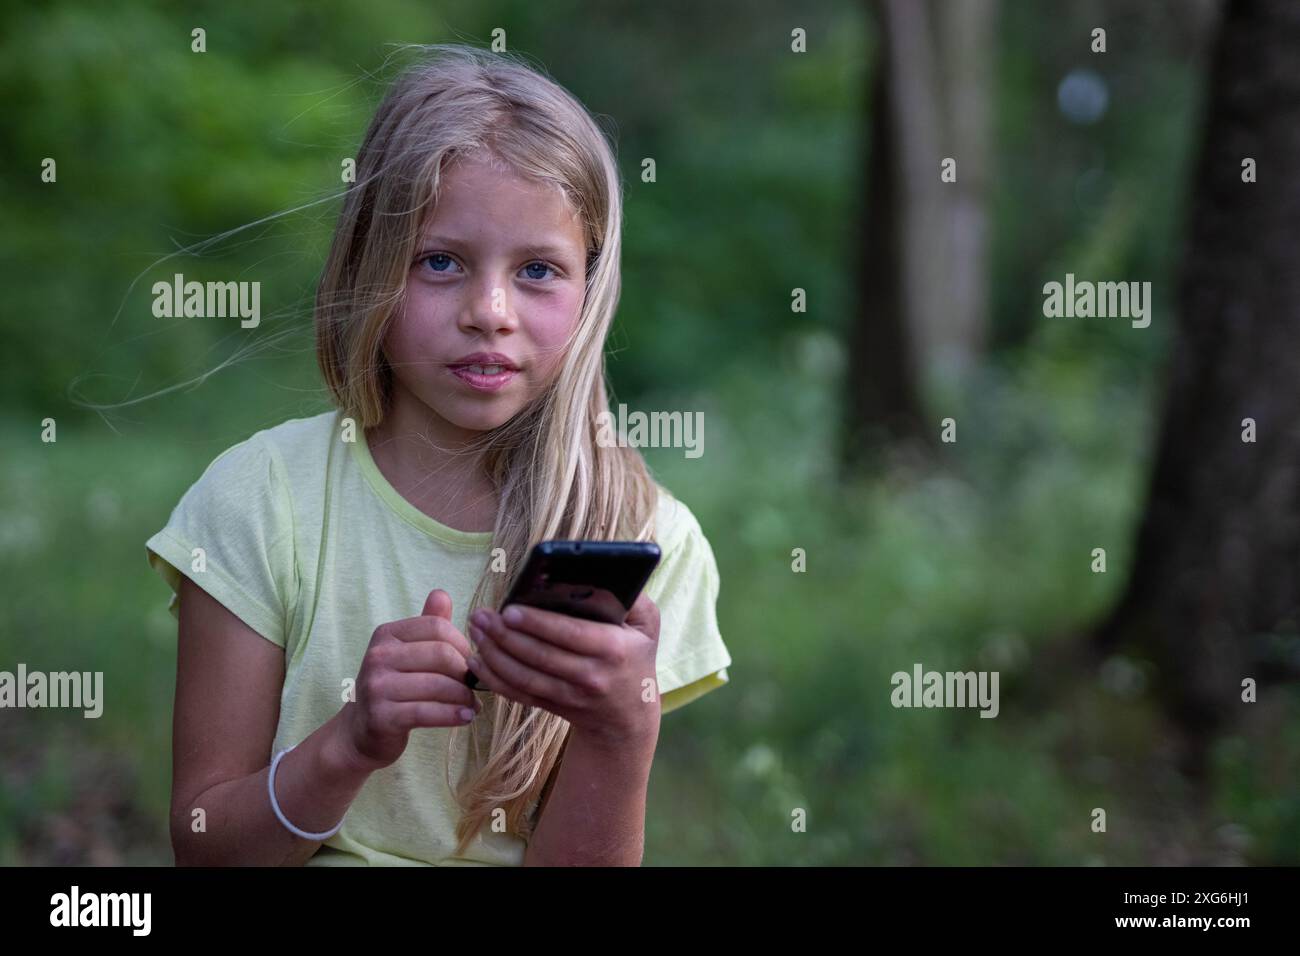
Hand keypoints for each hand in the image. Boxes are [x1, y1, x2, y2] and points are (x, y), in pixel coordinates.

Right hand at [340, 589, 481, 772]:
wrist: (362, 731)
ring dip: (464, 697)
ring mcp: (376, 687)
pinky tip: (466, 717)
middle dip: (466, 672)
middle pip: (441, 655)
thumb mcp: (408, 652)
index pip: (438, 627)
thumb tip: (441, 593)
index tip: (470, 661)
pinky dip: (453, 715)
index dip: (463, 644)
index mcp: (387, 634)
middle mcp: (378, 656)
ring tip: (473, 704)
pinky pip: (428, 712)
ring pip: (438, 685)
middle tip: (475, 686)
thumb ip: (428, 624)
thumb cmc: (394, 687)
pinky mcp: (382, 717)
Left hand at [466, 592, 661, 744]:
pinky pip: (518, 694)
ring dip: (494, 653)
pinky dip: (494, 679)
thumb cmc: (635, 657)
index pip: (570, 634)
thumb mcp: (647, 626)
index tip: (509, 608)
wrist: (628, 717)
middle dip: (505, 635)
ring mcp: (570, 696)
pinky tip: (477, 659)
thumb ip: (635, 598)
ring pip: (524, 676)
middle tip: (481, 615)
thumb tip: (610, 573)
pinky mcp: (553, 707)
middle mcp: (591, 676)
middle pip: (540, 655)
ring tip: (476, 629)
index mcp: (613, 650)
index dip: (537, 623)